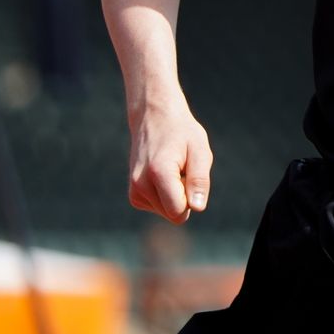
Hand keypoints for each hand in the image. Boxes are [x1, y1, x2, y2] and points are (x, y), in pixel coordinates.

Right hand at [128, 97, 212, 223]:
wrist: (153, 119)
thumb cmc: (182, 133)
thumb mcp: (200, 151)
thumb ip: (199, 180)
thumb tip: (197, 208)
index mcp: (158, 173)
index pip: (179, 212)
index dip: (192, 200)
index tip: (191, 176)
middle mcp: (140, 185)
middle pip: (174, 214)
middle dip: (184, 197)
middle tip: (183, 170)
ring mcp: (134, 191)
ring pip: (167, 212)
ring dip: (176, 195)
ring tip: (174, 170)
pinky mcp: (134, 195)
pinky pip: (159, 208)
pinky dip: (166, 195)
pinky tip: (164, 175)